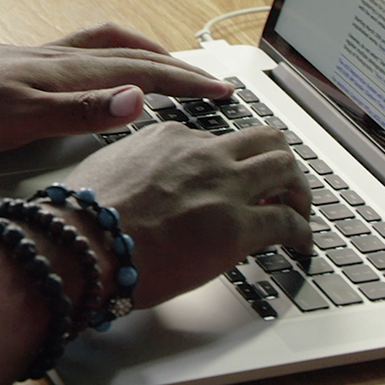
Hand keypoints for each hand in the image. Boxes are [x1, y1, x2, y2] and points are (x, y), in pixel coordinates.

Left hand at [0, 22, 232, 152]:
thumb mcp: (19, 118)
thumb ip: (82, 110)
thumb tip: (140, 98)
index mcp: (71, 72)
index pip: (146, 71)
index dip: (189, 82)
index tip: (225, 91)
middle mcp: (66, 58)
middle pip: (138, 55)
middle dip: (181, 67)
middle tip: (215, 80)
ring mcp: (48, 58)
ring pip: (115, 48)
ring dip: (152, 54)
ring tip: (173, 65)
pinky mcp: (30, 64)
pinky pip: (89, 50)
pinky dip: (115, 52)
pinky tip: (106, 66)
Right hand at [65, 122, 311, 307]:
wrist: (83, 245)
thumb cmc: (84, 219)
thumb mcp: (109, 168)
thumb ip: (137, 166)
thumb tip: (142, 183)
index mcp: (171, 138)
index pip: (217, 142)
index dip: (229, 163)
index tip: (232, 179)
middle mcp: (204, 154)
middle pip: (264, 139)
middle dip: (278, 160)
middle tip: (282, 183)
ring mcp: (224, 186)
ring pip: (285, 167)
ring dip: (298, 189)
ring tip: (299, 209)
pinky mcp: (238, 225)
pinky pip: (287, 221)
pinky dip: (301, 231)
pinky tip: (301, 242)